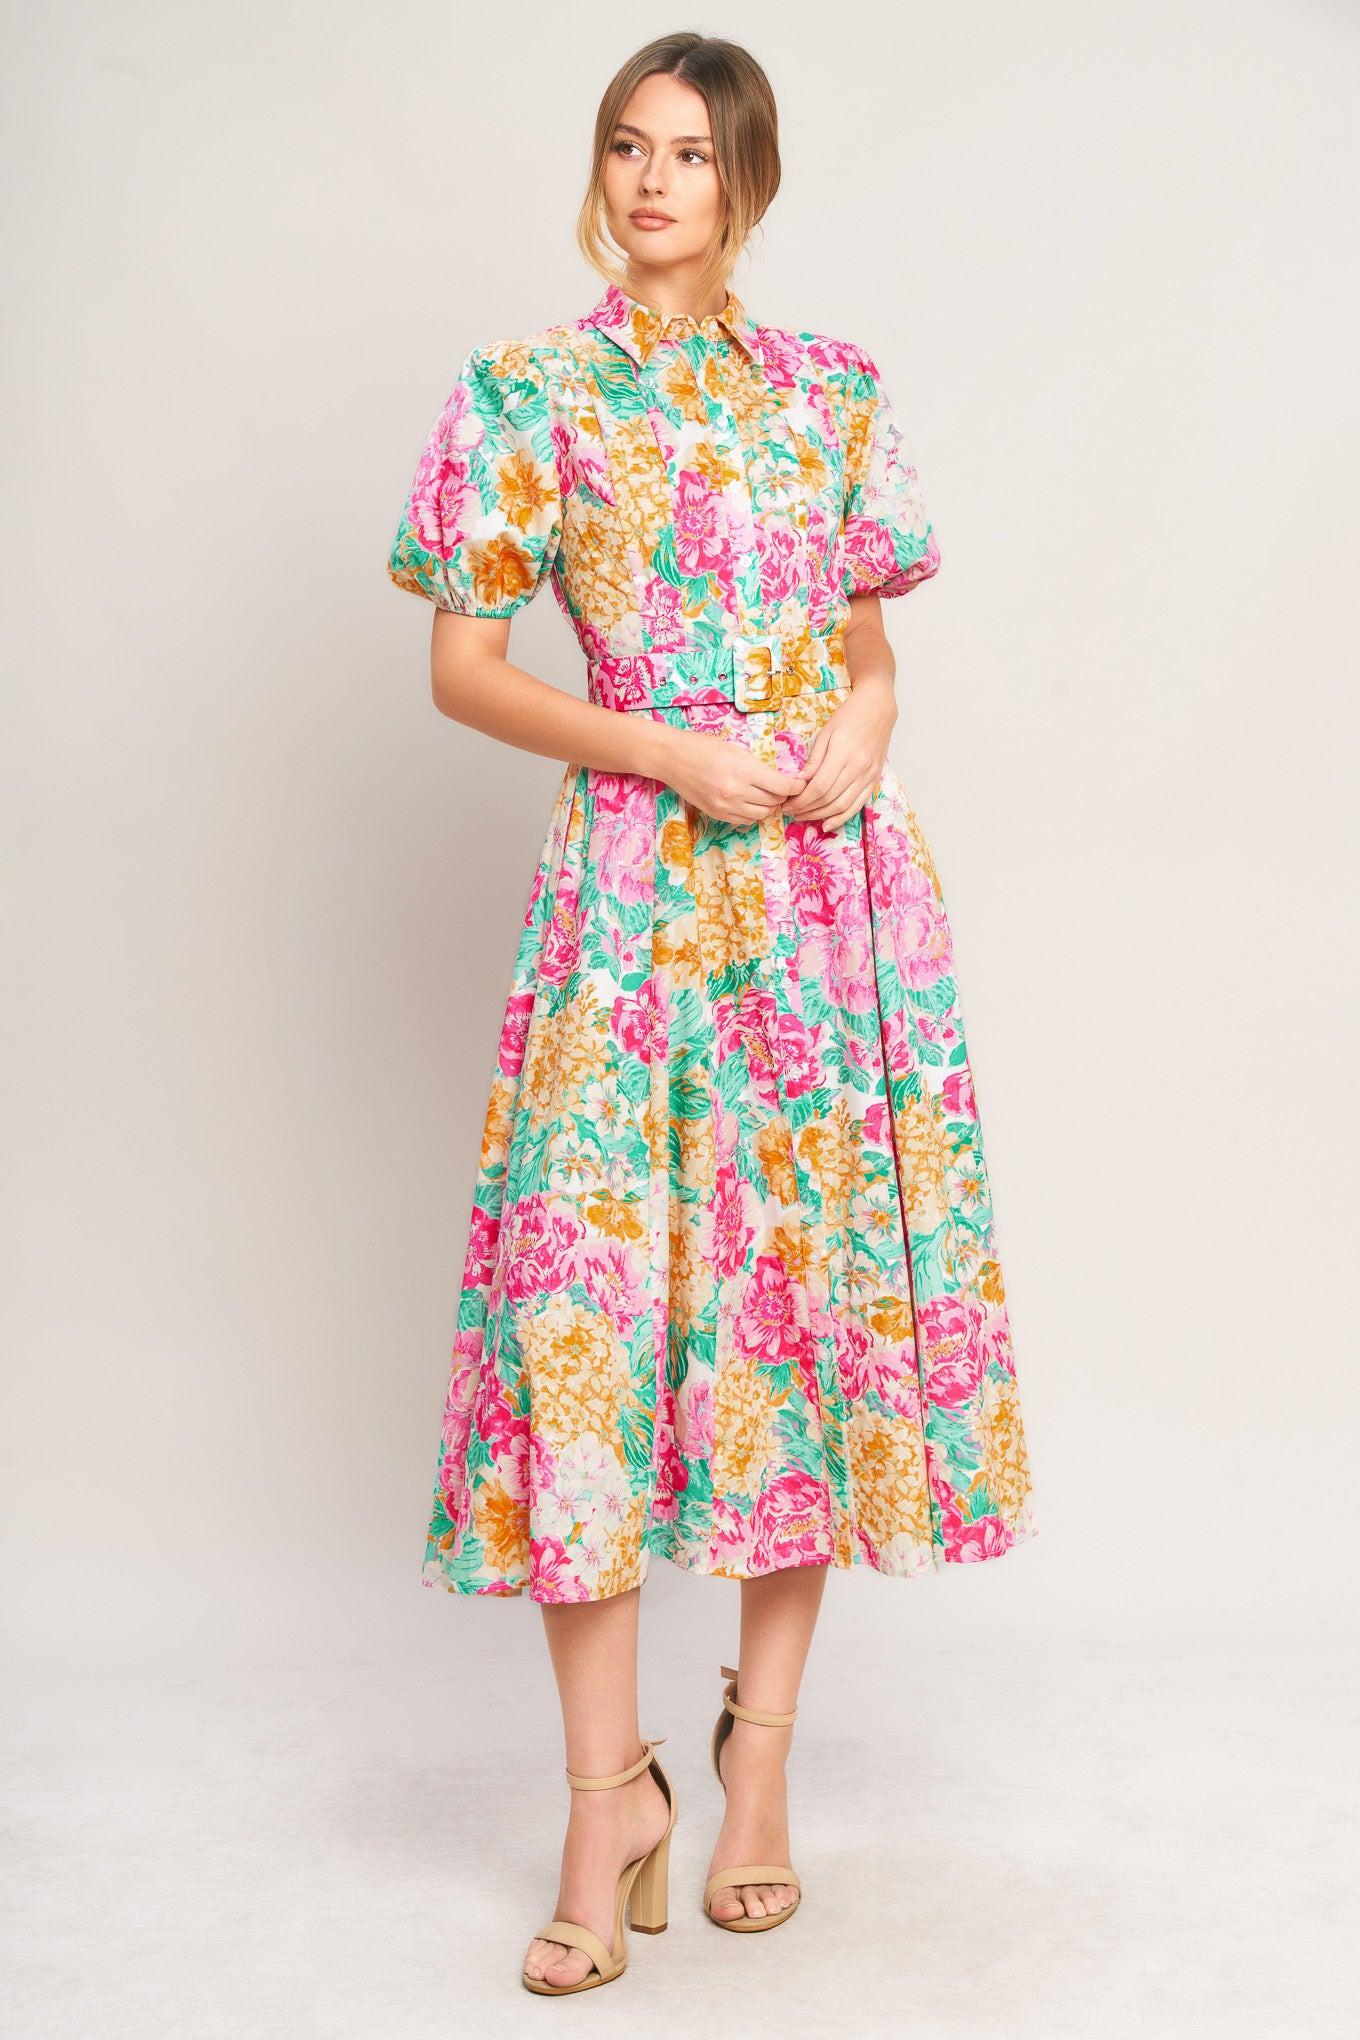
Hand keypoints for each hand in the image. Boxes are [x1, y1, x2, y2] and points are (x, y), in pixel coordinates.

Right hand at [659, 727, 809, 825]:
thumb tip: (781, 780)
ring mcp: (725, 807)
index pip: (782, 786)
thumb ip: (760, 767)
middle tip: (784, 788)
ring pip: (761, 815)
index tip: (800, 783)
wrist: (673, 759)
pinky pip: (745, 820)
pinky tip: (751, 801)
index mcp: (744, 772)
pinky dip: (753, 813)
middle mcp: (736, 793)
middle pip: (774, 802)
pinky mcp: (717, 814)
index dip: (796, 786)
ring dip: (769, 806)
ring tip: (768, 795)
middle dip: (783, 795)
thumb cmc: (705, 747)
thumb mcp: (738, 750)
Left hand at [779, 677, 896, 829]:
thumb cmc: (849, 716)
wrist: (878, 708)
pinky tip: (827, 824)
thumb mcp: (825, 732)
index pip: (818, 787)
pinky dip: (842, 817)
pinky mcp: (874, 780)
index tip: (787, 803)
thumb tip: (799, 782)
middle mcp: (858, 767)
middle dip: (806, 809)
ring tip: (804, 817)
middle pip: (828, 798)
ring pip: (842, 805)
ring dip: (821, 815)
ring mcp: (869, 775)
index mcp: (843, 753)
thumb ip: (814, 760)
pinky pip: (858, 805)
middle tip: (790, 811)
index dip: (801, 800)